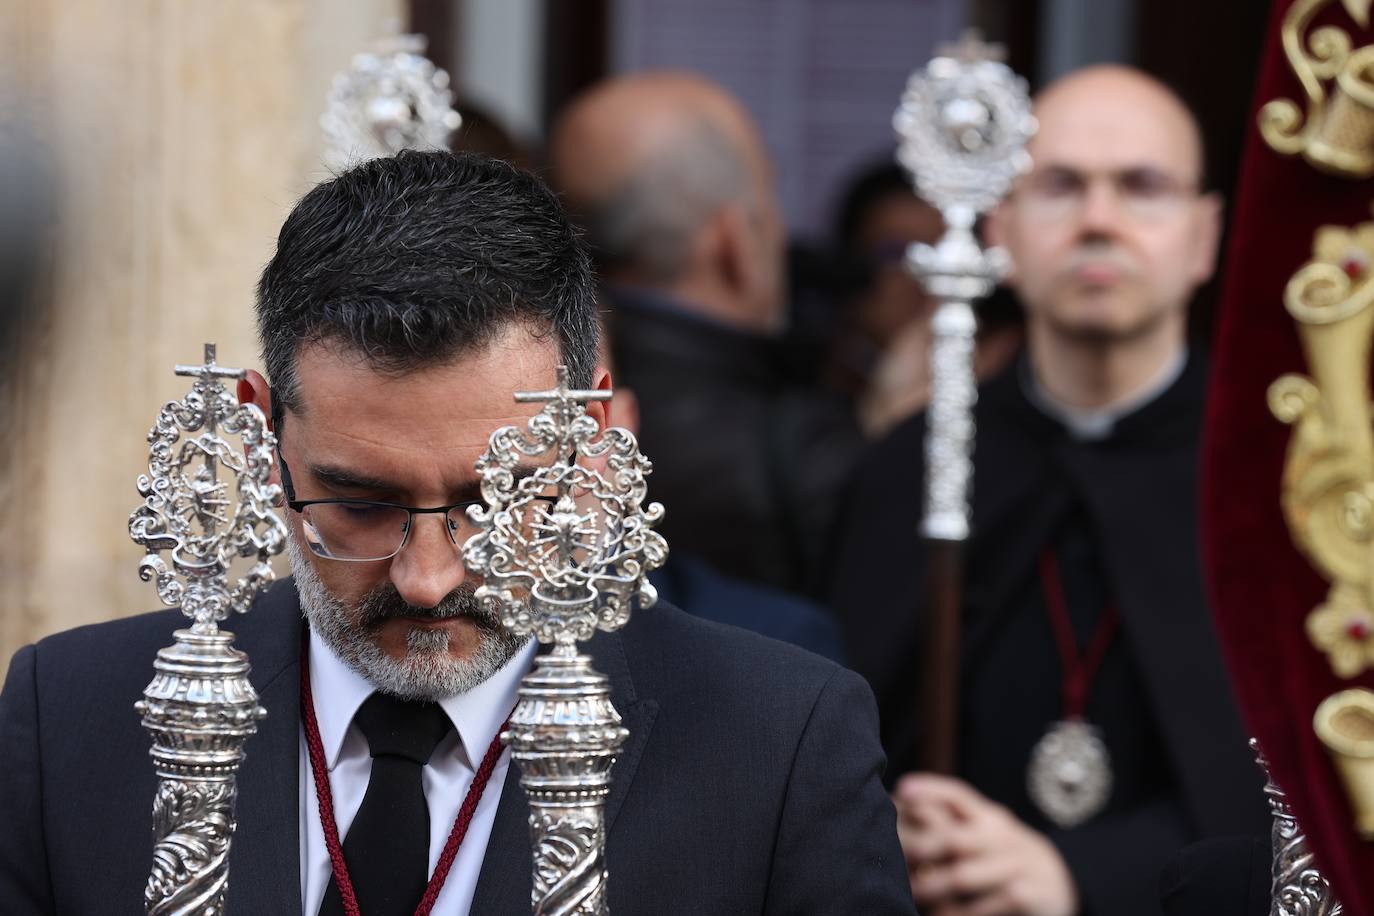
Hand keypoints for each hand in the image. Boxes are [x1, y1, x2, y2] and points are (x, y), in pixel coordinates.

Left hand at [893, 773, 1077, 915]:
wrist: (1058, 884)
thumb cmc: (1004, 857)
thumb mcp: (986, 833)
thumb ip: (953, 821)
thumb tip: (902, 802)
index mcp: (989, 817)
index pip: (958, 795)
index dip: (930, 790)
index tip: (902, 789)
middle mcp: (1003, 836)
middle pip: (954, 839)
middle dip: (921, 850)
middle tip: (897, 861)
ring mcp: (1016, 866)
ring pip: (964, 877)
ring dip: (933, 888)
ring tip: (913, 895)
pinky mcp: (1027, 896)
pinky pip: (986, 906)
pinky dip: (959, 914)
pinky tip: (941, 915)